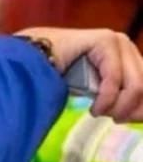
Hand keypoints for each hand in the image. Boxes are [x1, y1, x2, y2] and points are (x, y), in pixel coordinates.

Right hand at [19, 27, 142, 121]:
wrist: (30, 58)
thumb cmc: (60, 74)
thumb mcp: (98, 88)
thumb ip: (120, 94)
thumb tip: (140, 113)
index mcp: (127, 52)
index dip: (141, 107)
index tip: (126, 121)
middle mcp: (125, 43)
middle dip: (133, 109)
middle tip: (114, 120)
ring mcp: (116, 40)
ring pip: (135, 84)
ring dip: (119, 106)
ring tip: (101, 114)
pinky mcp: (104, 41)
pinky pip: (114, 79)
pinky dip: (106, 99)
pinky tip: (94, 109)